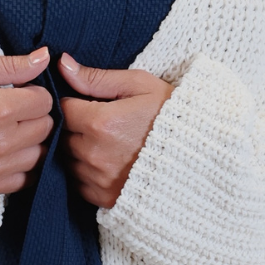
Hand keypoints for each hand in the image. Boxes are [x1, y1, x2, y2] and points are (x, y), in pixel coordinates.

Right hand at [0, 48, 52, 194]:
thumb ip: (11, 66)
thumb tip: (44, 58)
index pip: (44, 101)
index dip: (32, 93)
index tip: (15, 92)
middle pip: (45, 128)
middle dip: (32, 115)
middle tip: (8, 110)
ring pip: (38, 154)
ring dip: (28, 141)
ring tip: (3, 130)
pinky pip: (24, 179)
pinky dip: (19, 165)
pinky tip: (1, 151)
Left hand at [59, 53, 172, 208]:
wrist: (201, 154)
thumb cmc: (171, 114)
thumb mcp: (139, 85)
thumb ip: (96, 78)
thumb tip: (62, 65)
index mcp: (101, 122)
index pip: (62, 110)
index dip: (71, 103)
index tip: (86, 103)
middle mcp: (96, 154)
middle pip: (62, 137)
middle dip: (75, 127)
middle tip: (100, 122)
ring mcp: (100, 179)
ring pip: (68, 161)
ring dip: (79, 151)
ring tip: (107, 142)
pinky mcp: (106, 199)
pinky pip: (79, 184)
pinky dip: (87, 174)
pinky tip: (109, 162)